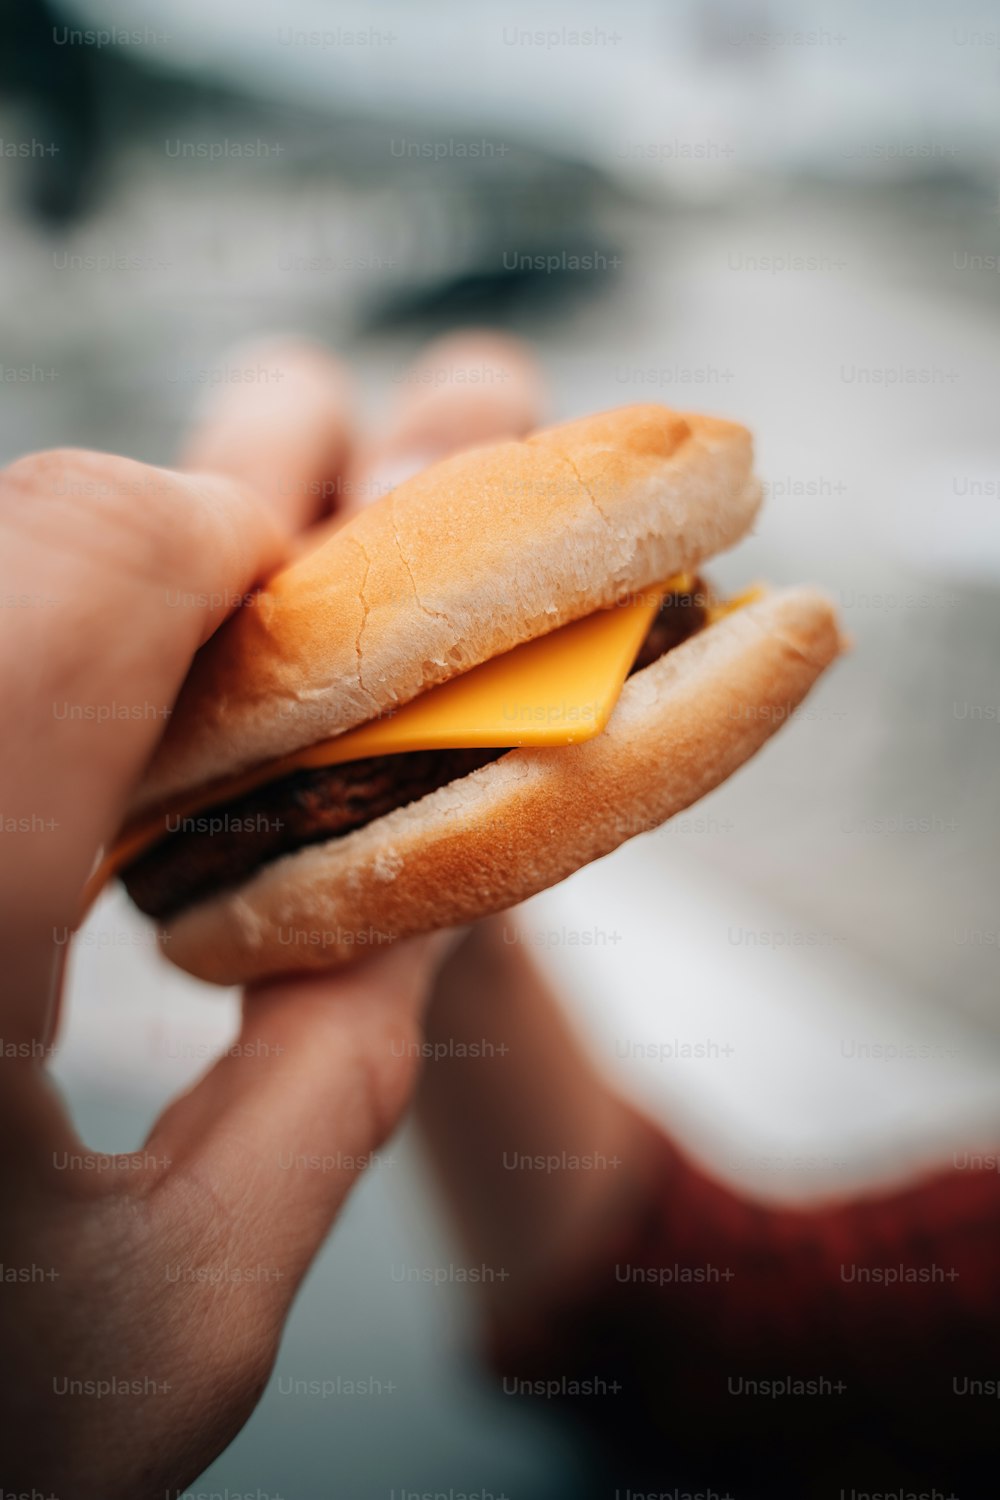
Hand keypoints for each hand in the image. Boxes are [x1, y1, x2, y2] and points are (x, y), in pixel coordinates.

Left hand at [0, 331, 540, 1497]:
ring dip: (57, 629)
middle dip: (154, 577)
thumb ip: (331, 1079)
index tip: (300, 626)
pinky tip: (25, 832)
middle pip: (15, 540)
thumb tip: (414, 894)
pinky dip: (5, 692)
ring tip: (113, 781)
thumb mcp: (181, 1321)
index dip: (227, 542)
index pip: (91, 559)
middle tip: (222, 712)